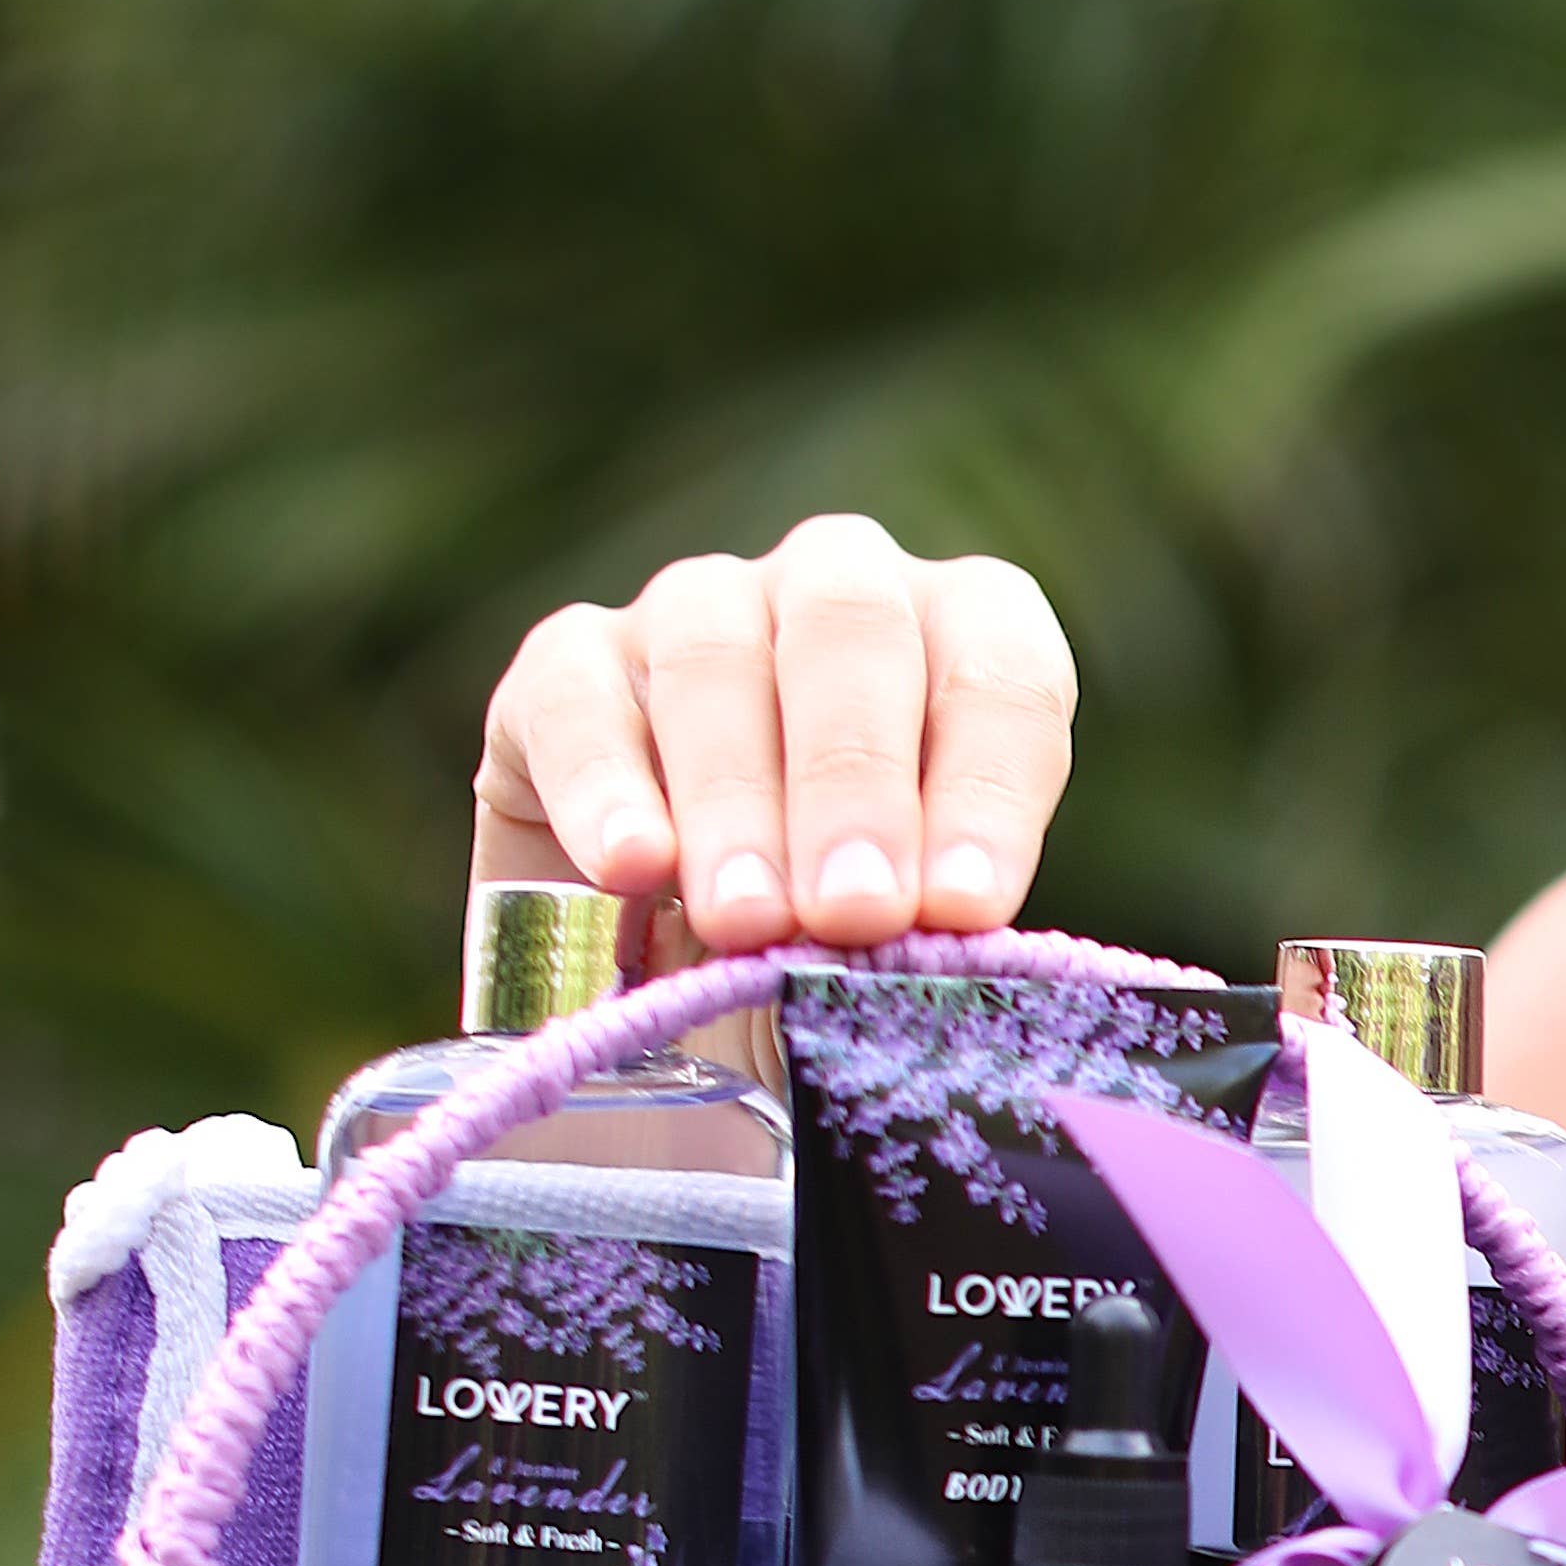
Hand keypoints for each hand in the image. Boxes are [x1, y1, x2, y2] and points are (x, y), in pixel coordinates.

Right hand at [471, 513, 1076, 949]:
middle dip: (856, 787)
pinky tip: (630, 869)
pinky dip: (602, 786)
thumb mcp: (900, 945)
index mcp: (963, 632)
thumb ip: (924, 935)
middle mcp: (833, 589)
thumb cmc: (830, 949)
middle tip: (853, 913)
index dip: (987, 791)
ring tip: (746, 922)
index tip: (967, 908)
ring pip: (713, 658)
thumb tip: (922, 964)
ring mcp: (692, 610)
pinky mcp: (564, 665)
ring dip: (737, 800)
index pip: (1000, 674)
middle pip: (852, 635)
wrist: (673, 977)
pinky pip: (575, 698)